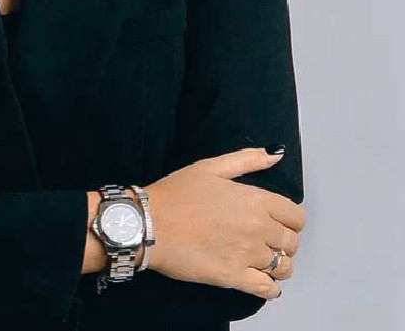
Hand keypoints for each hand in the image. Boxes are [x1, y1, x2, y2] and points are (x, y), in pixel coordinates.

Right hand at [144, 147, 305, 299]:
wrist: (150, 224)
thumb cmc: (176, 193)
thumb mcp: (209, 167)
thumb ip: (246, 160)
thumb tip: (275, 154)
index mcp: (255, 200)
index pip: (296, 217)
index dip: (290, 219)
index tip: (277, 220)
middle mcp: (257, 228)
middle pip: (291, 243)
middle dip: (283, 241)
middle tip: (265, 238)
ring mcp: (247, 255)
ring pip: (284, 268)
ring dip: (278, 264)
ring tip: (261, 259)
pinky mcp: (234, 278)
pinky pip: (268, 290)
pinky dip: (270, 288)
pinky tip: (260, 280)